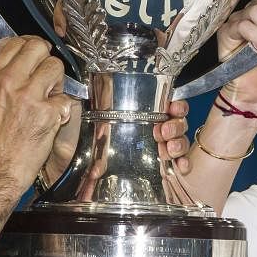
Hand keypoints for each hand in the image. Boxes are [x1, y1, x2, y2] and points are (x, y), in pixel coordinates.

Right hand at [0, 36, 73, 198]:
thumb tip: (14, 65)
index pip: (16, 44)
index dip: (30, 48)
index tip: (35, 56)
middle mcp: (8, 82)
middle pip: (38, 48)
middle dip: (45, 60)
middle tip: (46, 75)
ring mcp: (29, 96)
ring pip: (55, 68)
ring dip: (57, 83)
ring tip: (49, 99)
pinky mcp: (47, 114)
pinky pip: (65, 98)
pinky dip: (62, 109)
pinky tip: (53, 119)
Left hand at [39, 99, 192, 189]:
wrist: (74, 170)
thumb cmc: (81, 140)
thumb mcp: (87, 115)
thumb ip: (97, 99)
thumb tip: (93, 85)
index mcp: (140, 112)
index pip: (166, 102)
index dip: (174, 104)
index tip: (171, 107)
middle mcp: (153, 127)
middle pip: (177, 121)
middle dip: (174, 125)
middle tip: (161, 132)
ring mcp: (158, 147)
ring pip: (180, 141)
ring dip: (178, 144)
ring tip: (166, 150)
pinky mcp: (159, 168)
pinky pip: (179, 164)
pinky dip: (182, 164)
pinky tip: (180, 168)